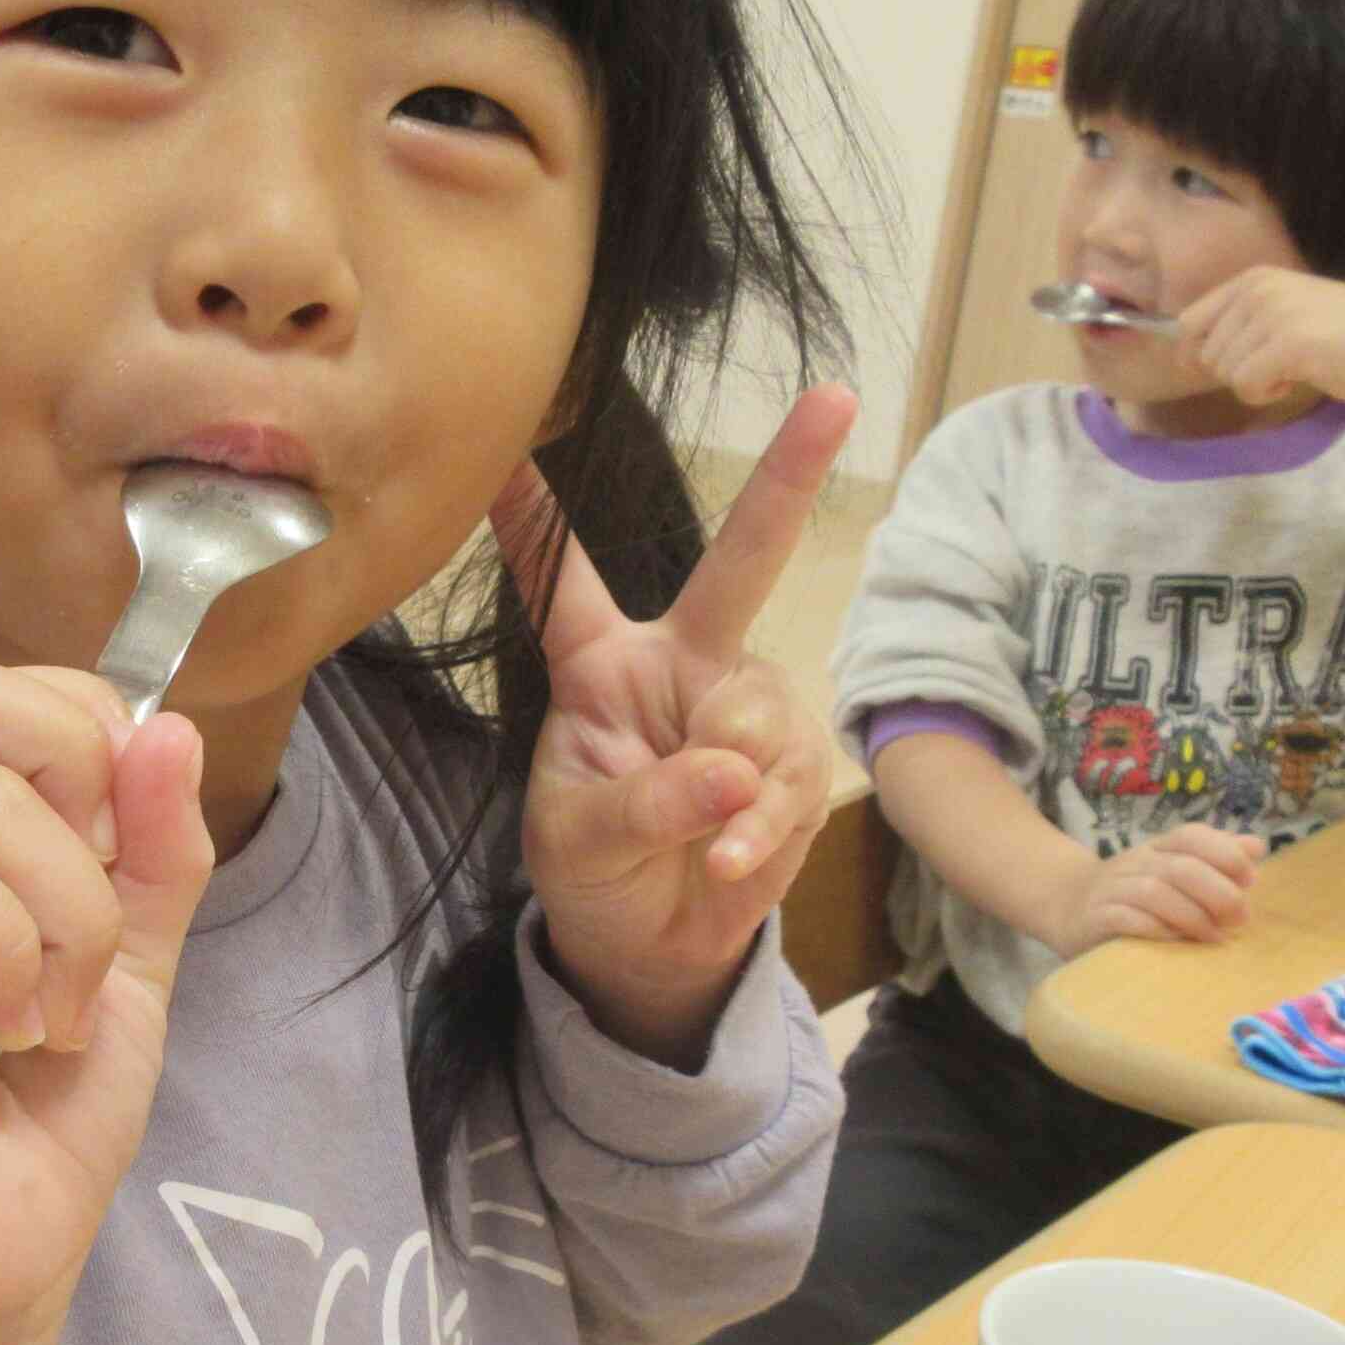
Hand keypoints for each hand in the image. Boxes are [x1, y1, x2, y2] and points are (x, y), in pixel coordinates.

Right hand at [0, 648, 214, 1344]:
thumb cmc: (35, 1128)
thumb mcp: (127, 961)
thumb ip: (149, 846)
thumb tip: (168, 723)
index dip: (78, 735)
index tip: (118, 854)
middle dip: (69, 779)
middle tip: (85, 917)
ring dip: (67, 918)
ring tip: (41, 1019)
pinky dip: (10, 955)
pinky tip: (0, 1037)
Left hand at [496, 384, 858, 1062]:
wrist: (654, 944)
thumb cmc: (595, 872)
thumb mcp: (578, 842)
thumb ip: (641, 803)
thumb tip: (731, 770)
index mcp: (601, 667)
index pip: (563, 584)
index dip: (537, 520)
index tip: (509, 449)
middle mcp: (682, 664)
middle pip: (739, 564)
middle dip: (788, 477)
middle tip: (835, 400)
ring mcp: (745, 708)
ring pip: (762, 711)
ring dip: (735, 786)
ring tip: (705, 844)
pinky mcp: (793, 762)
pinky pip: (791, 778)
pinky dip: (760, 829)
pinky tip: (731, 863)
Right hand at [1040, 822, 1266, 959]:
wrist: (1065, 905)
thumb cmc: (1132, 891)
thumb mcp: (1171, 868)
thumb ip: (1214, 857)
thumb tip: (1256, 847)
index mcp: (1158, 847)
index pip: (1192, 835)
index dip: (1225, 853)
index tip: (1251, 879)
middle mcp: (1135, 862)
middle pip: (1181, 866)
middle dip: (1217, 892)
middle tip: (1239, 917)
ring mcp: (1112, 889)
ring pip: (1155, 892)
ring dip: (1192, 914)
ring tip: (1214, 936)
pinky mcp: (1095, 918)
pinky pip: (1126, 919)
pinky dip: (1156, 930)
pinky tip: (1175, 942)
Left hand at [1180, 267, 1344, 409]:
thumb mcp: (1286, 314)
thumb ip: (1242, 326)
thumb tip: (1186, 357)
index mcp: (1254, 279)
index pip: (1188, 322)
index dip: (1193, 354)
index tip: (1216, 370)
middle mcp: (1257, 289)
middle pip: (1205, 354)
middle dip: (1237, 372)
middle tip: (1281, 366)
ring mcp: (1272, 314)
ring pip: (1225, 373)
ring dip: (1255, 384)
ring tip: (1296, 368)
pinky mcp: (1287, 343)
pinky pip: (1245, 386)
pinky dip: (1266, 394)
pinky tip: (1299, 379)